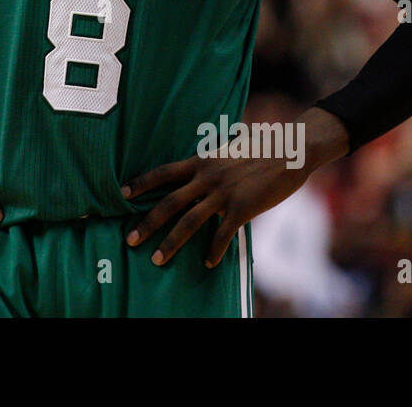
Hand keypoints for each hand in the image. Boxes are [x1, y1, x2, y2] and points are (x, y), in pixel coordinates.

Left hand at [122, 108, 347, 266]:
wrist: (290, 150)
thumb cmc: (261, 149)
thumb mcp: (228, 150)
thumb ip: (211, 162)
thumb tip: (200, 170)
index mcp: (201, 161)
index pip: (163, 172)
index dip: (141, 182)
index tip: (121, 192)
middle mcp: (207, 177)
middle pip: (168, 203)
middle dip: (147, 223)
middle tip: (130, 239)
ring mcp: (223, 193)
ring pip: (188, 222)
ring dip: (171, 243)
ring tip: (157, 259)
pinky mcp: (241, 208)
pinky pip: (222, 234)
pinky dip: (214, 251)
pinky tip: (209, 262)